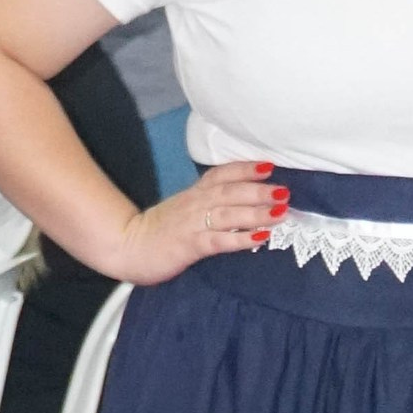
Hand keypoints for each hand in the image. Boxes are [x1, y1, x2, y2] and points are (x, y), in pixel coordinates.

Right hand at [114, 162, 287, 285]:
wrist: (127, 246)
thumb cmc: (160, 231)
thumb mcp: (185, 210)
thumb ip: (208, 205)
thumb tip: (241, 204)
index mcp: (195, 194)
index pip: (221, 175)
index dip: (245, 169)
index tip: (269, 165)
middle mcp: (196, 204)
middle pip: (231, 191)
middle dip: (259, 190)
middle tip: (284, 190)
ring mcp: (193, 224)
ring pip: (229, 214)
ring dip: (256, 212)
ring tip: (280, 211)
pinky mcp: (190, 245)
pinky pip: (219, 240)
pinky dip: (241, 238)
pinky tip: (260, 238)